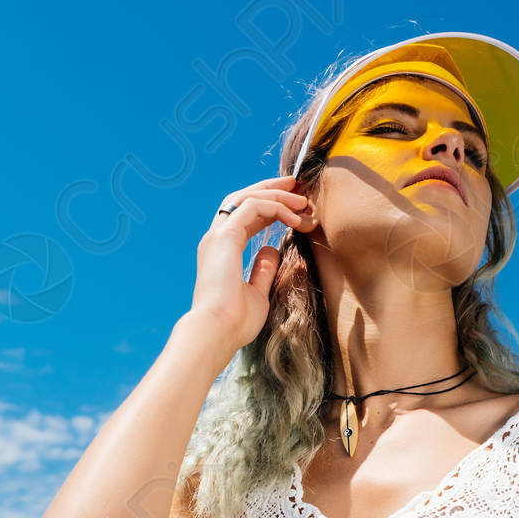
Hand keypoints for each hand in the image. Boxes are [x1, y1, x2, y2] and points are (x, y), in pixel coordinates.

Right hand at [188, 174, 316, 349]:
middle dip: (270, 189)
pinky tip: (294, 217)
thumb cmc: (235, 321)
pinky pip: (252, 207)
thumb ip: (263, 269)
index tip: (294, 206)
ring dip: (276, 195)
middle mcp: (216, 238)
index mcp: (222, 251)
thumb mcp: (257, 292)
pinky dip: (275, 207)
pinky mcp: (225, 237)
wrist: (218, 331)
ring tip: (302, 200)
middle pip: (242, 199)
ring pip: (247, 198)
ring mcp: (218, 236)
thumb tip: (272, 250)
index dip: (269, 207)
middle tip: (296, 186)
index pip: (244, 216)